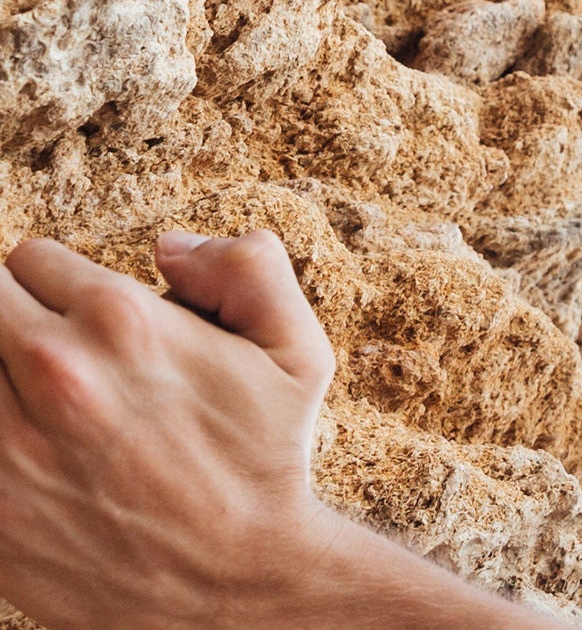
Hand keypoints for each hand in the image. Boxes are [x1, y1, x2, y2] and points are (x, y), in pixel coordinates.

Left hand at [0, 229, 344, 629]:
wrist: (232, 589)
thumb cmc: (265, 461)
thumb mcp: (297, 349)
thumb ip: (249, 266)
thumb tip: (170, 248)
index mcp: (122, 321)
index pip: (29, 259)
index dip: (56, 284)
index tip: (80, 317)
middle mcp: (55, 370)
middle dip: (8, 316)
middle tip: (41, 351)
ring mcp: (8, 444)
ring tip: (31, 398)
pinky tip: (25, 444)